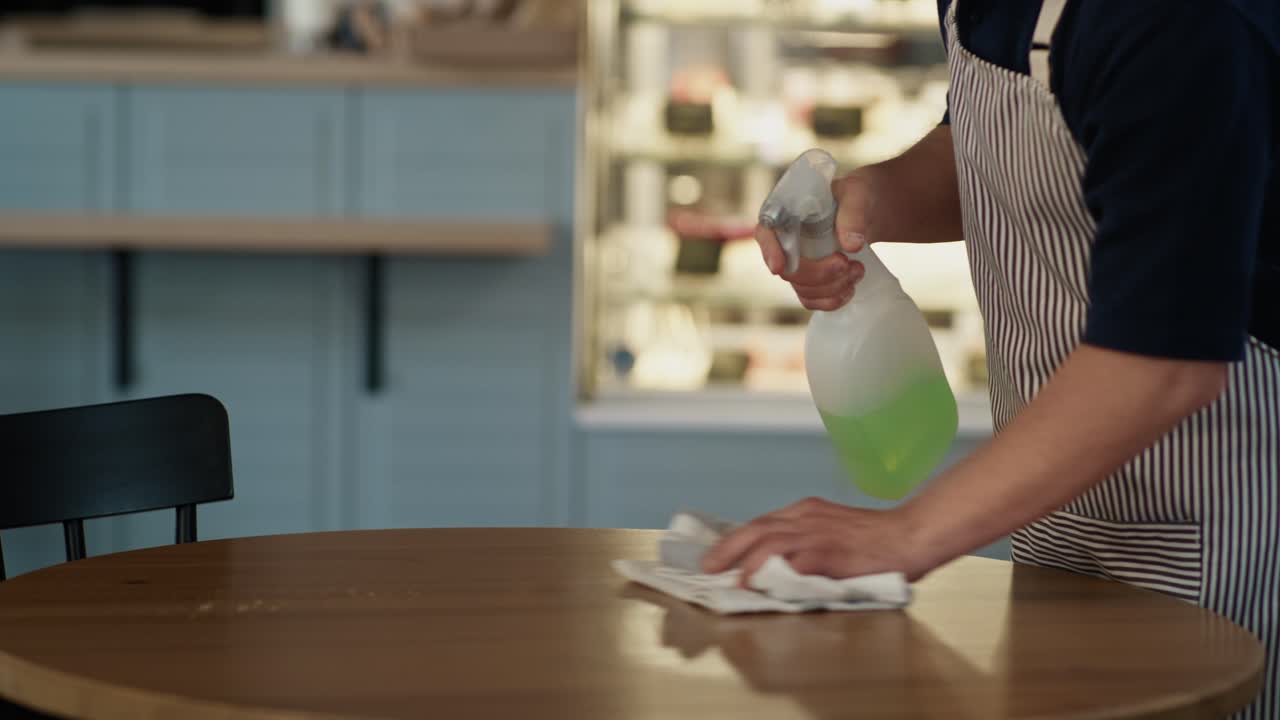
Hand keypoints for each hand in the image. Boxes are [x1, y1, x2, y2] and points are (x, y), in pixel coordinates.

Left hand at [700, 497, 935, 583]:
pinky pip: (798, 560)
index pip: (762, 524)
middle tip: (708, 566)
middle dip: (728, 548)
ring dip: (746, 561)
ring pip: (771, 540)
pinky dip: (776, 571)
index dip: (736, 541)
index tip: (717, 556)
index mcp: (806, 513)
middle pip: (757, 528)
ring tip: (731, 580)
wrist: (911, 535)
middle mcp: (807, 518)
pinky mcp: (832, 551)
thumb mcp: (832, 532)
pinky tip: (763, 583)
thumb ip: (805, 545)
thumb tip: (775, 568)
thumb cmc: (876, 541)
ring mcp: (819, 533)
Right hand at [755, 171, 875, 310]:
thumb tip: (852, 245)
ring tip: (858, 270)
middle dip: (819, 273)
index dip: (769, 251)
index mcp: (785, 213)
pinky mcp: (809, 280)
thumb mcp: (856, 194)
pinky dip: (830, 301)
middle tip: (847, 263)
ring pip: (802, 288)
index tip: (779, 267)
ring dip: (831, 287)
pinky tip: (849, 289)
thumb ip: (853, 215)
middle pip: (788, 270)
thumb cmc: (855, 196)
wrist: (868, 212)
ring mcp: (797, 263)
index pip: (766, 233)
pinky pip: (810, 300)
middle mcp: (785, 241)